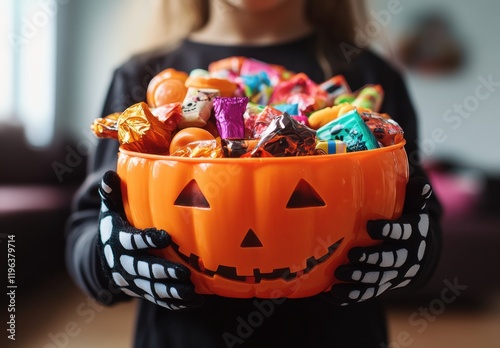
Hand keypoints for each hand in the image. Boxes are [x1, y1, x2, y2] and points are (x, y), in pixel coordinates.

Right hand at [97, 170, 202, 309]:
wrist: (103, 260)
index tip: (165, 237)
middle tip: (184, 273)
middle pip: (144, 270)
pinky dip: (175, 302)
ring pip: (152, 289)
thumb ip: (111, 193)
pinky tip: (194, 301)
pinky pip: (158, 299)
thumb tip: (110, 173)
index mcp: (119, 242)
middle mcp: (125, 264)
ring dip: (172, 292)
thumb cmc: (114, 228)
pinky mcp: (143, 291)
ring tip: (191, 291)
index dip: (148, 240)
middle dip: (163, 272)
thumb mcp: (109, 210)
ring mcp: (134, 280)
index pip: (133, 241)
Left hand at [329, 177, 432, 304]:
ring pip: (378, 279)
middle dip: (371, 258)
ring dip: (359, 278)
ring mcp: (393, 273)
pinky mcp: (382, 285)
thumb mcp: (415, 207)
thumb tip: (421, 183)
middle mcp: (405, 256)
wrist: (418, 254)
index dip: (388, 230)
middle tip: (352, 254)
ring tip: (339, 274)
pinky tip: (333, 294)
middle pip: (389, 260)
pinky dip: (351, 296)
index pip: (402, 232)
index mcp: (412, 234)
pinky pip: (368, 293)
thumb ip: (415, 195)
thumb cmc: (409, 222)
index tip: (370, 225)